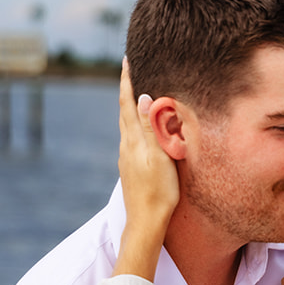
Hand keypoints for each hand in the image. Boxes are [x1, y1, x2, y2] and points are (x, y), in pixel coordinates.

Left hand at [114, 60, 179, 278]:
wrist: (145, 224)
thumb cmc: (158, 192)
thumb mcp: (159, 157)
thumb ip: (151, 127)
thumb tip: (144, 96)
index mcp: (133, 140)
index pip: (128, 103)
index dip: (126, 81)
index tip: (126, 60)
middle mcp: (126, 146)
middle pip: (124, 111)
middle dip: (127, 90)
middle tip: (130, 70)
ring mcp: (127, 158)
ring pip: (128, 125)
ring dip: (131, 107)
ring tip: (137, 94)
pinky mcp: (132, 169)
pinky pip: (133, 138)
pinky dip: (136, 125)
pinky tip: (143, 129)